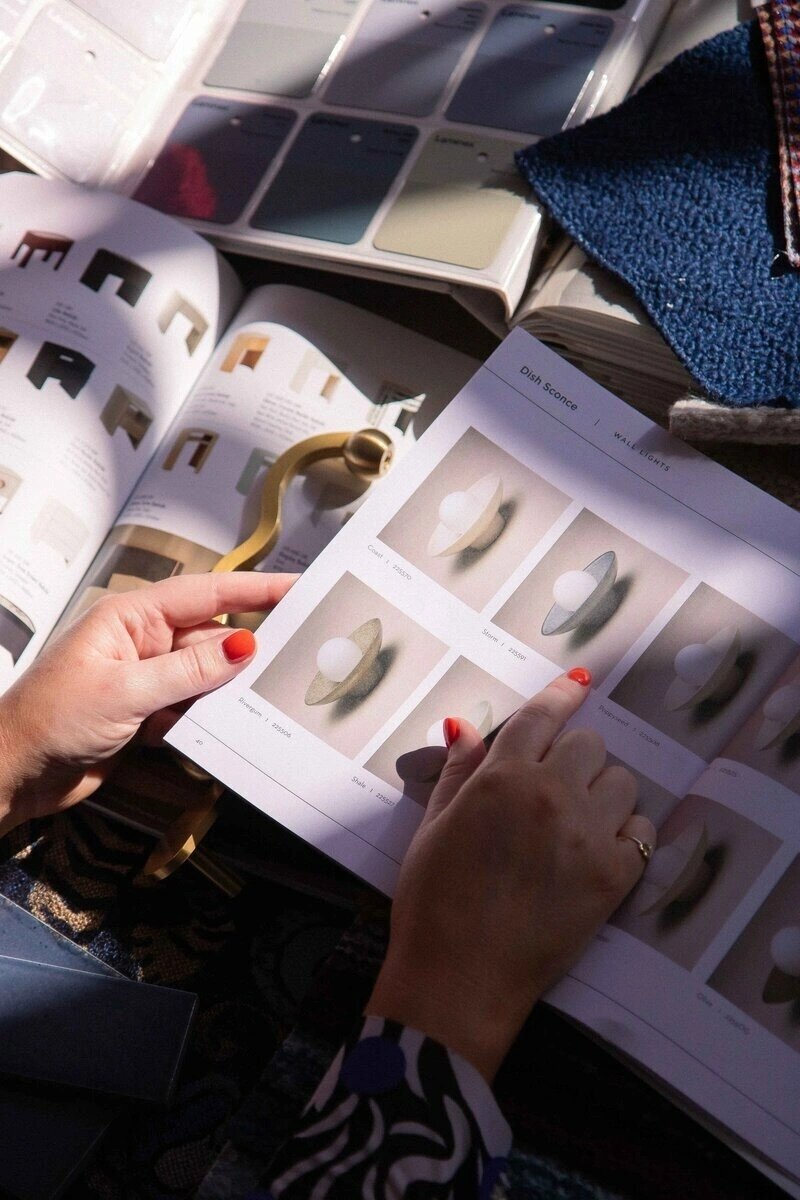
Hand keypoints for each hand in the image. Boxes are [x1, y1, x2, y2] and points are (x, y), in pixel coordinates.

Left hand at [0, 572, 294, 833]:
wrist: (13, 773)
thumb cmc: (51, 720)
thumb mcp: (125, 691)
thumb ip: (188, 670)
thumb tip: (245, 645)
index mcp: (131, 617)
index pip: (205, 593)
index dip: (254, 588)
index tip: (298, 586)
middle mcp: (142, 642)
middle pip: (211, 635)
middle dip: (249, 647)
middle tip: (300, 649)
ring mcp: (145, 678)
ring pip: (205, 675)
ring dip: (230, 688)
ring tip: (273, 694)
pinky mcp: (146, 712)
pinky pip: (192, 705)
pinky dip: (211, 716)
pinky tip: (231, 727)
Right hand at [367, 670, 655, 1081]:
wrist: (459, 980)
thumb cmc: (432, 904)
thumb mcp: (431, 828)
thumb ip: (457, 773)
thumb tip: (464, 727)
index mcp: (501, 779)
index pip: (542, 717)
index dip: (560, 696)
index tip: (576, 686)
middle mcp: (550, 796)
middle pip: (588, 744)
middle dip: (571, 754)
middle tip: (553, 783)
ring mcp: (587, 836)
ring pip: (620, 781)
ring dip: (600, 790)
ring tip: (577, 817)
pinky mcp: (613, 878)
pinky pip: (640, 830)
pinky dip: (624, 831)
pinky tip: (597, 847)